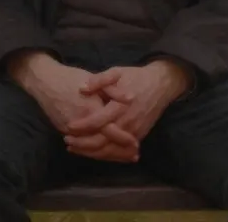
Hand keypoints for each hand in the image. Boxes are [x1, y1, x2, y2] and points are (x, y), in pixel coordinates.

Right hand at [9, 52, 138, 162]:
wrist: (44, 81)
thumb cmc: (70, 78)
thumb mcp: (94, 79)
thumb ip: (113, 90)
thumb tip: (131, 98)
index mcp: (90, 111)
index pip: (111, 131)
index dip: (124, 139)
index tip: (136, 144)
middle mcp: (80, 125)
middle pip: (103, 145)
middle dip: (118, 152)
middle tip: (133, 156)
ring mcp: (70, 131)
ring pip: (91, 149)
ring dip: (107, 154)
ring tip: (122, 157)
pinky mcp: (63, 131)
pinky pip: (81, 146)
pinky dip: (93, 151)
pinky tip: (103, 152)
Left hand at [66, 60, 191, 150]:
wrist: (160, 85)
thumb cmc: (135, 77)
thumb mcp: (116, 72)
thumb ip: (99, 80)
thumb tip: (81, 88)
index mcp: (120, 106)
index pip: (98, 121)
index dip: (82, 125)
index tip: (68, 126)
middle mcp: (128, 123)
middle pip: (102, 141)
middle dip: (83, 144)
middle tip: (67, 141)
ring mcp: (134, 132)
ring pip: (110, 150)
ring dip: (92, 152)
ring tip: (74, 148)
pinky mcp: (138, 136)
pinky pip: (120, 151)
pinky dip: (105, 155)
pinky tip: (92, 153)